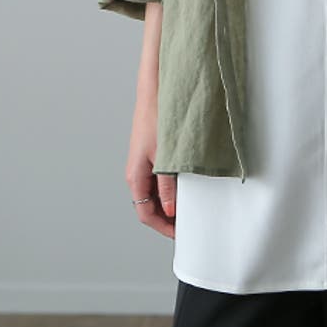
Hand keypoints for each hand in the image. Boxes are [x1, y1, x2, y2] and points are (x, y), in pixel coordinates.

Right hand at [126, 89, 175, 238]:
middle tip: (188, 224)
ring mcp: (144, 165)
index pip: (146, 214)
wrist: (155, 92)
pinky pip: (159, 180)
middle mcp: (137, 174)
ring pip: (155, 194)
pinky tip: (186, 187)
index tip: (180, 234)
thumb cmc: (158, 119)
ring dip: (171, 203)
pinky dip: (172, 188)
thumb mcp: (166, 157)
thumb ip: (168, 185)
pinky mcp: (152, 156)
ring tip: (190, 207)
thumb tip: (171, 211)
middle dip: (168, 218)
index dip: (163, 227)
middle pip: (150, 207)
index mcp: (136, 177)